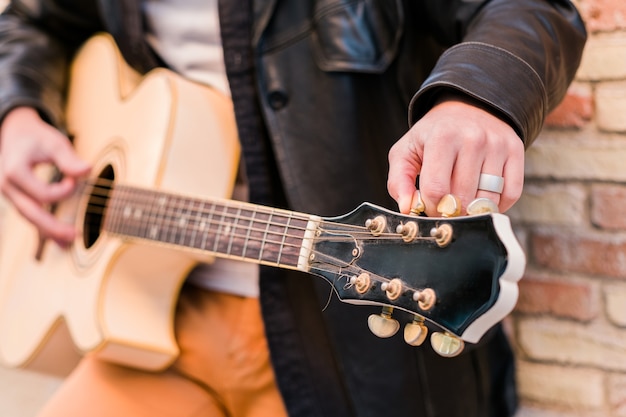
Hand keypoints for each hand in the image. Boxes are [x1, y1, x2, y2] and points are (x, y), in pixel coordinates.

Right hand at [0, 107, 90, 244]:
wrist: (15, 132)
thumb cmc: (36, 137)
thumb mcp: (53, 142)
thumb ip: (69, 158)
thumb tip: (88, 170)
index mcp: (14, 170)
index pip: (42, 193)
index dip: (63, 191)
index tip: (75, 180)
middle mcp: (7, 185)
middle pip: (30, 212)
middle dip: (52, 227)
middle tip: (74, 235)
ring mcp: (10, 194)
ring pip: (29, 217)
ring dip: (49, 231)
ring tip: (68, 242)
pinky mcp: (17, 197)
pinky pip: (30, 215)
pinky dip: (44, 227)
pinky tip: (59, 240)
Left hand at [387, 95, 524, 216]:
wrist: (468, 108)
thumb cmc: (433, 136)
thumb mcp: (406, 151)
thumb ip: (398, 181)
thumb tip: (407, 209)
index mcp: (442, 138)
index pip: (436, 190)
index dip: (430, 207)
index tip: (429, 205)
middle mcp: (473, 139)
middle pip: (462, 198)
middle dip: (451, 210)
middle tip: (445, 205)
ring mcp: (497, 145)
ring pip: (487, 200)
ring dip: (473, 210)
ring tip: (462, 200)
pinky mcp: (516, 151)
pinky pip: (511, 195)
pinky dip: (497, 206)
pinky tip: (481, 197)